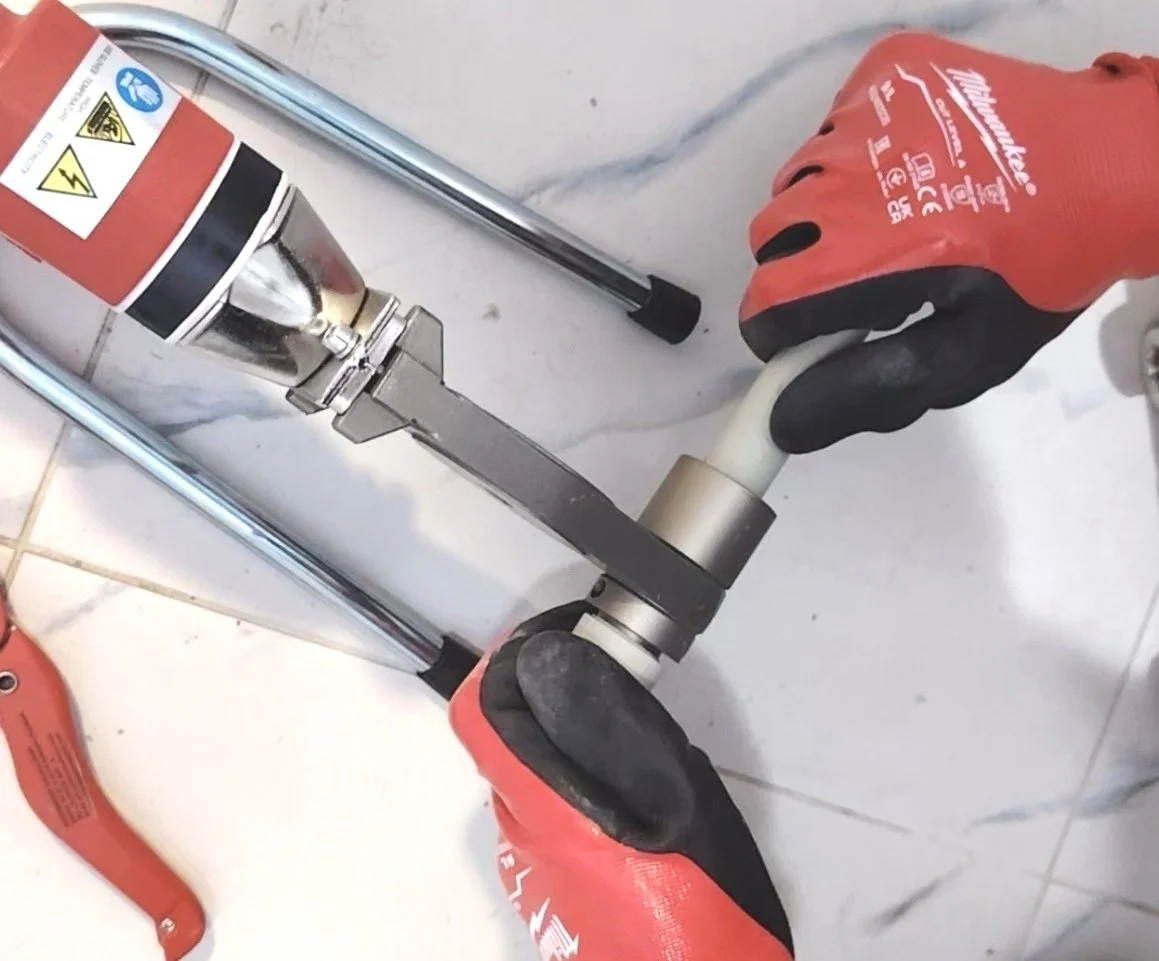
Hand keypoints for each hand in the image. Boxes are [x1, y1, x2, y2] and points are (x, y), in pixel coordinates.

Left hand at [449, 608, 792, 959]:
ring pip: (522, 785)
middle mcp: (522, 842)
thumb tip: (595, 683)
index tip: (545, 643)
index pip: (481, 719)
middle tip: (602, 686)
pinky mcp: (543, 897)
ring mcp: (526, 874)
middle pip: (503, 747)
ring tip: (620, 750)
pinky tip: (619, 809)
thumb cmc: (699, 912)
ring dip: (556, 752)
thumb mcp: (684, 808)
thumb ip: (631, 743)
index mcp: (550, 813)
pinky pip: (538, 823)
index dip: (503, 667)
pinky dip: (564, 794)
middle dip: (543, 706)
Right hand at [741, 33, 1158, 452]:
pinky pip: (828, 134)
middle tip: (869, 283)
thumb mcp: (965, 355)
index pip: (768, 307)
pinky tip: (910, 172)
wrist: (1110, 164)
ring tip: (894, 221)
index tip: (822, 340)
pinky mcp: (880, 73)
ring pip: (795, 185)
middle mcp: (852, 175)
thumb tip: (782, 420)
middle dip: (802, 273)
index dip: (783, 335)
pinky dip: (853, 162)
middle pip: (771, 243)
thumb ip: (869, 389)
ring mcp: (863, 113)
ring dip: (824, 215)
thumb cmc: (1039, 271)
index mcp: (875, 253)